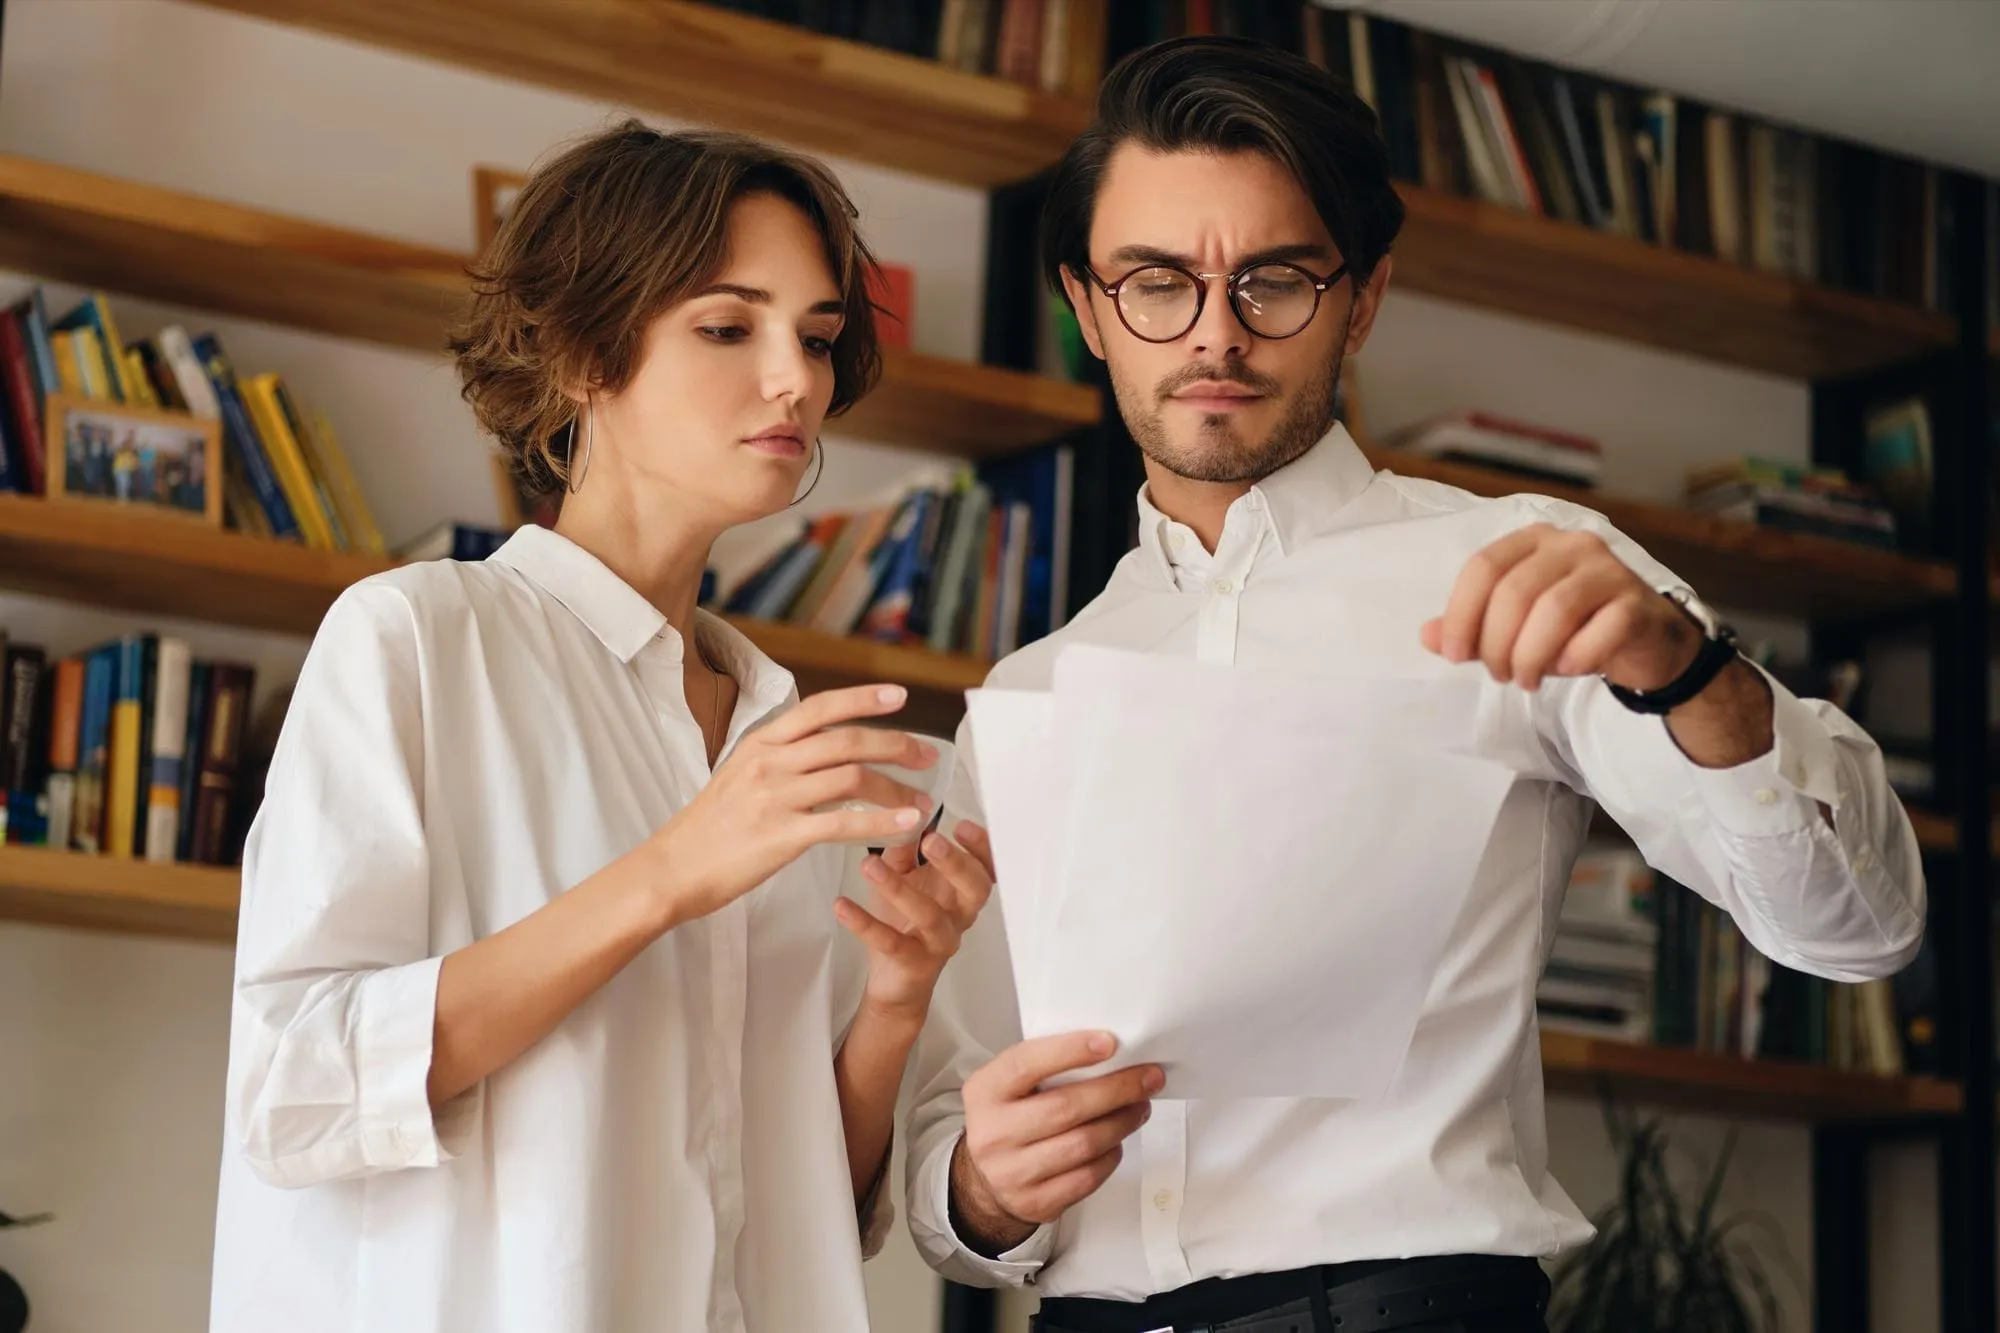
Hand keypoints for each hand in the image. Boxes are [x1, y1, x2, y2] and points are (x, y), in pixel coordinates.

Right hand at [649, 684, 937, 924]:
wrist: (673, 868)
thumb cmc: (710, 827)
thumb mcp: (739, 773)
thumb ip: (780, 757)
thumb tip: (823, 746)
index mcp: (761, 743)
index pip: (820, 709)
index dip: (862, 698)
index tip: (899, 696)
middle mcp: (769, 762)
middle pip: (847, 741)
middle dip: (896, 744)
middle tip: (926, 755)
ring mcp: (774, 797)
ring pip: (851, 778)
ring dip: (895, 787)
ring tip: (921, 799)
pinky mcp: (780, 836)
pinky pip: (842, 823)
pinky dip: (881, 822)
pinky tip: (905, 825)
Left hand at [836, 821, 995, 1023]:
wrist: (895, 979)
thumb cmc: (903, 920)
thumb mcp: (905, 876)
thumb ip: (906, 848)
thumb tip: (903, 813)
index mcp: (962, 891)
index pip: (986, 866)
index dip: (981, 846)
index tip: (961, 824)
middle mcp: (960, 916)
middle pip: (975, 889)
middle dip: (955, 863)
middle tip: (931, 841)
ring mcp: (939, 941)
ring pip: (930, 916)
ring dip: (899, 888)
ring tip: (869, 865)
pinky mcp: (913, 963)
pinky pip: (890, 942)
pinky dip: (864, 923)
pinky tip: (841, 905)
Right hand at [950, 1031, 1161, 1255]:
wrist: (982, 1181)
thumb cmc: (1008, 1119)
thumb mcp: (1008, 1086)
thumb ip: (1044, 1068)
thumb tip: (1108, 1053)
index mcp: (985, 1092)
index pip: (1026, 1064)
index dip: (1070, 1051)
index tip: (1110, 1042)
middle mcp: (994, 1133)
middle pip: (1066, 1107)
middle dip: (1117, 1089)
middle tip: (1148, 1078)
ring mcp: (1013, 1172)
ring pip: (1084, 1144)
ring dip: (1122, 1122)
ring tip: (1140, 1106)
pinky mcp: (1037, 1202)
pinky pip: (1088, 1177)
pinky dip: (1111, 1155)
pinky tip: (1118, 1140)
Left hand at [1421, 524, 1700, 693]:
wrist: (1643, 640)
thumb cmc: (1571, 627)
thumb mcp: (1514, 626)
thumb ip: (1472, 627)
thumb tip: (1427, 636)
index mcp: (1532, 540)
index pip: (1483, 567)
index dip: (1461, 614)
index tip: (1454, 655)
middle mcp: (1571, 544)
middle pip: (1515, 591)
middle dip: (1497, 643)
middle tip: (1499, 674)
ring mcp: (1608, 569)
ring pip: (1554, 609)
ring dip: (1531, 655)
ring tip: (1526, 680)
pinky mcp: (1636, 602)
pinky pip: (1599, 631)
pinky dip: (1574, 658)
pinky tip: (1566, 669)